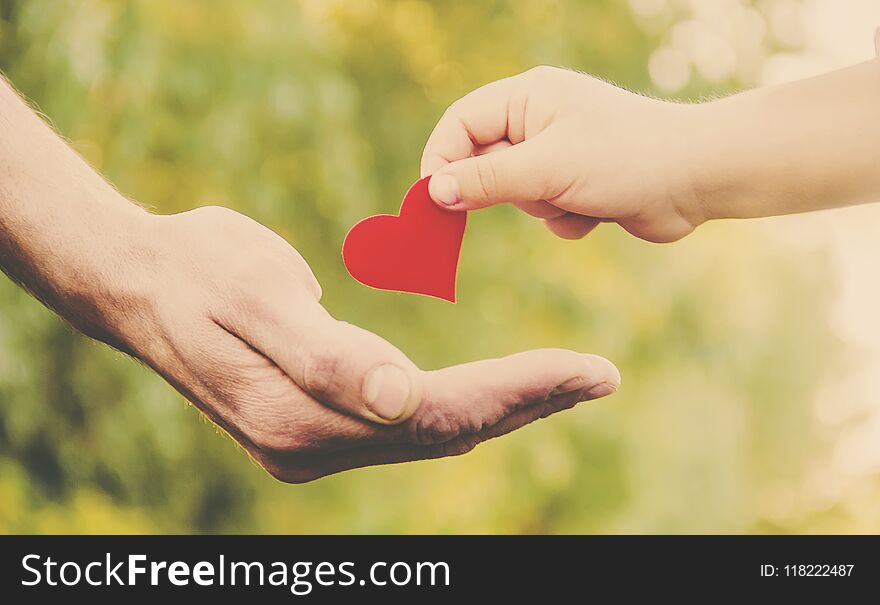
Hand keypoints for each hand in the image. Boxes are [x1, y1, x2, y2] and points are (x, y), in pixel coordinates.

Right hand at [103, 206, 619, 481]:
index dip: (516, 393)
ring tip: (569, 381)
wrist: (142, 284)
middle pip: (443, 435)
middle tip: (600, 377)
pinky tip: (500, 391)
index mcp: (300, 416)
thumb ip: (327, 353)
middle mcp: (311, 445)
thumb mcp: (254, 294)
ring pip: (430, 436)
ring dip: (503, 409)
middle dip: (527, 404)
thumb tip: (401, 398)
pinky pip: (406, 427)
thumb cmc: (198, 271)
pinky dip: (462, 407)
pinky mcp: (313, 426)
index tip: (587, 369)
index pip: (434, 415)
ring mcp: (311, 442)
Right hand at [421, 65, 706, 242]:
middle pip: (484, 162)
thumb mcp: (547, 169)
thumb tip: (434, 192)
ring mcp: (558, 153)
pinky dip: (564, 219)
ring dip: (542, 207)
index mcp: (528, 97)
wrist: (697, 180)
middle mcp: (539, 120)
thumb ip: (486, 180)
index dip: (442, 160)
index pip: (460, 124)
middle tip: (535, 195)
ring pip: (514, 194)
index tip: (433, 201)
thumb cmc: (626, 158)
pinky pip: (545, 212)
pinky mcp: (576, 184)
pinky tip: (598, 212)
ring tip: (579, 197)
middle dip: (507, 190)